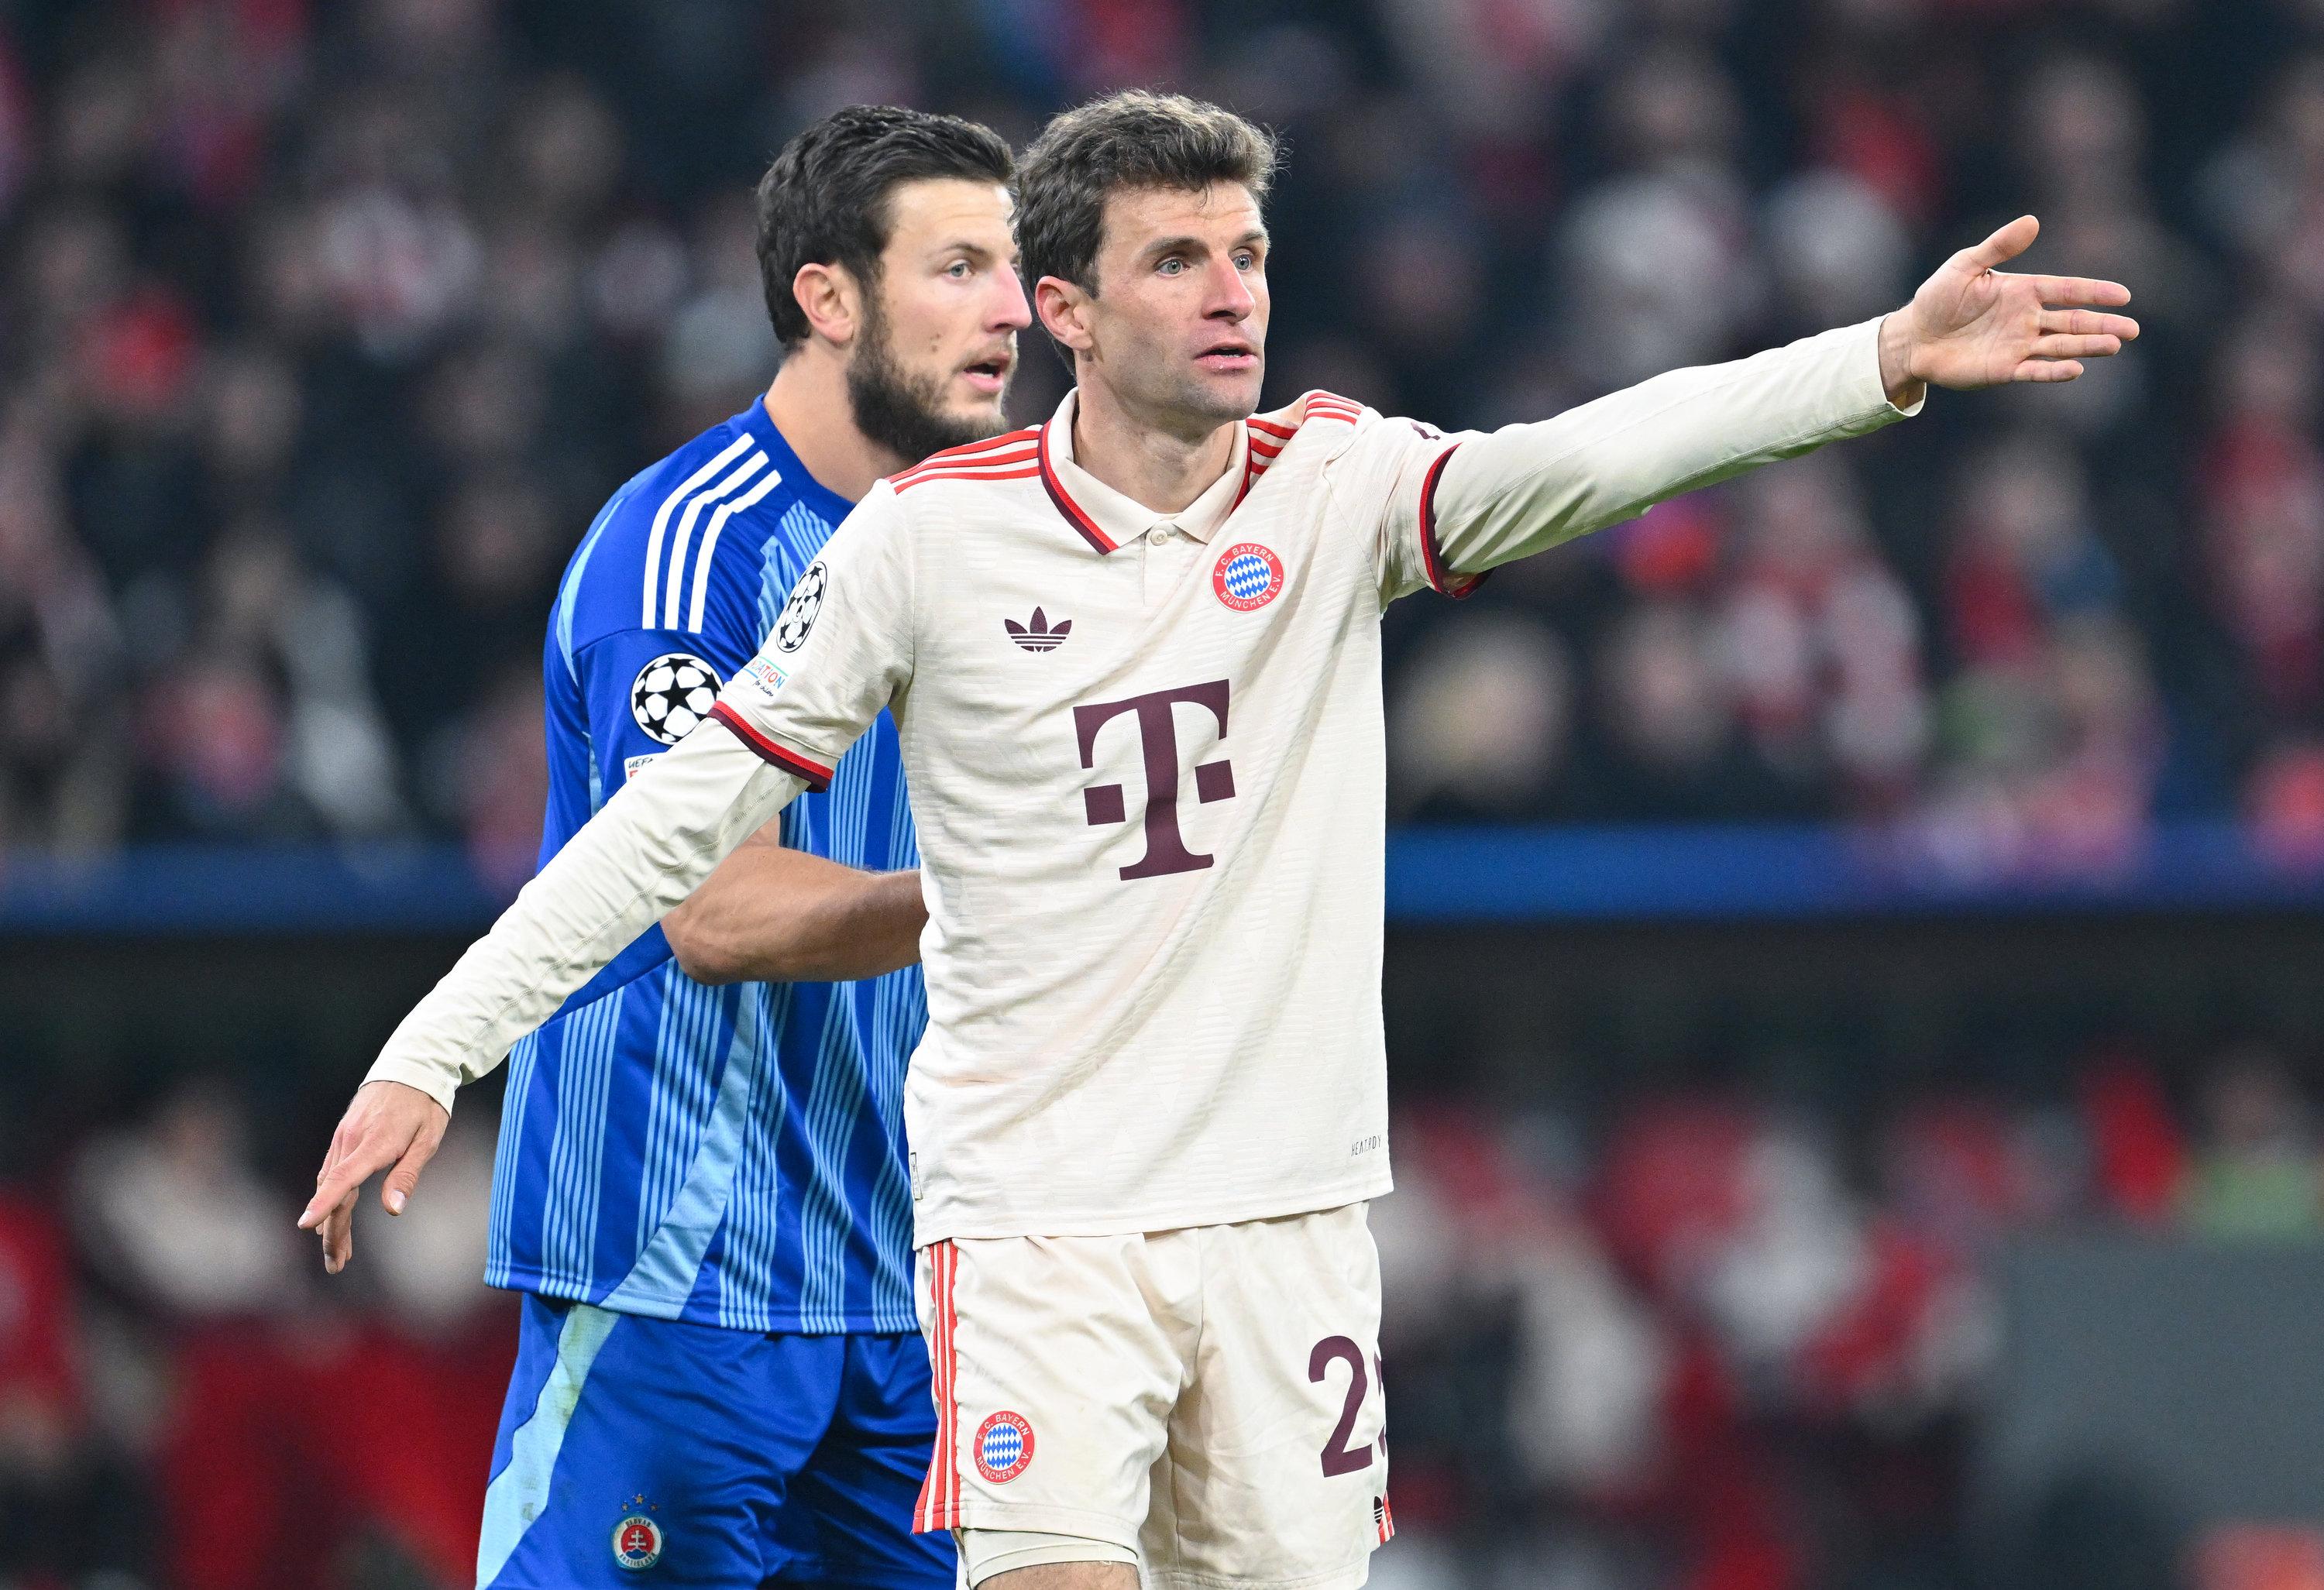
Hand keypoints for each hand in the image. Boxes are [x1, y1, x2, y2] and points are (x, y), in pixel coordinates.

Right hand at [297, 1079, 449, 1273]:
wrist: (410, 1067)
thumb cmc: (425, 1106)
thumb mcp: (428, 1139)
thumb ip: (408, 1174)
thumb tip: (393, 1210)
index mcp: (374, 1144)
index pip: (343, 1180)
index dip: (325, 1205)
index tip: (306, 1226)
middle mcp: (351, 1142)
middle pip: (334, 1193)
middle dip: (331, 1232)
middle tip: (335, 1266)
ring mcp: (343, 1139)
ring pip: (330, 1186)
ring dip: (331, 1221)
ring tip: (338, 1254)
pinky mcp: (343, 1137)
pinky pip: (331, 1174)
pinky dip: (331, 1199)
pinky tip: (335, 1217)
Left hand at [1878, 215, 2137, 406]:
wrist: (1913, 336)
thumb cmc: (1938, 298)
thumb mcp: (1965, 266)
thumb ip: (1998, 247)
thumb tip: (2033, 221)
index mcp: (2023, 291)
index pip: (2067, 291)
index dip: (2094, 293)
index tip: (2124, 296)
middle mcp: (2027, 319)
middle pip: (2072, 323)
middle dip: (2102, 325)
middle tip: (2132, 330)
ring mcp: (2018, 345)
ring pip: (2060, 347)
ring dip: (2086, 347)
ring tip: (2113, 345)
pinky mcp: (2004, 370)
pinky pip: (2034, 370)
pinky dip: (2054, 371)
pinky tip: (2075, 369)